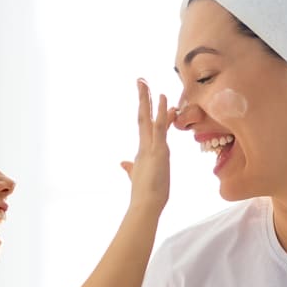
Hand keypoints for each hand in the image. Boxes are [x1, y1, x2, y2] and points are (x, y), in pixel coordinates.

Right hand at [121, 78, 172, 213]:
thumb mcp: (139, 179)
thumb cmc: (145, 196)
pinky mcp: (157, 150)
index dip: (149, 110)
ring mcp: (150, 147)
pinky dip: (161, 112)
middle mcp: (144, 146)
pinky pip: (160, 127)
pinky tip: (164, 99)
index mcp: (143, 152)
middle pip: (142, 117)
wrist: (145, 205)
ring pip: (147, 118)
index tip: (153, 96)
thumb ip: (131, 169)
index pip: (146, 126)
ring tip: (145, 82)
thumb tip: (123, 163)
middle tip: (141, 80)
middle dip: (142, 99)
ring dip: (147, 99)